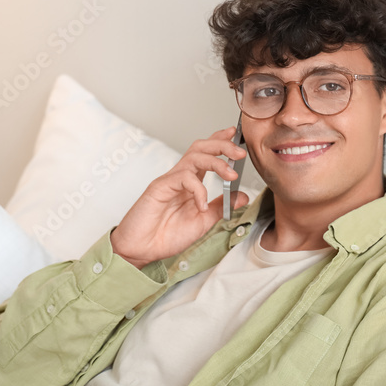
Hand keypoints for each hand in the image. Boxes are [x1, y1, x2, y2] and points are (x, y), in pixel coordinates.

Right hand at [110, 126, 248, 267]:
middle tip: (240, 152)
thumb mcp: (203, 221)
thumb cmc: (167, 236)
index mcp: (190, 183)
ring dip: (216, 161)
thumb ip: (221, 207)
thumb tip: (243, 196)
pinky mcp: (160, 187)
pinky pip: (183, 177)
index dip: (220, 141)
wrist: (142, 250)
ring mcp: (169, 180)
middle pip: (200, 148)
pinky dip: (198, 189)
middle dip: (222, 145)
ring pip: (194, 156)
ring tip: (231, 174)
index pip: (206, 154)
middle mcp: (180, 177)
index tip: (235, 135)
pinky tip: (201, 205)